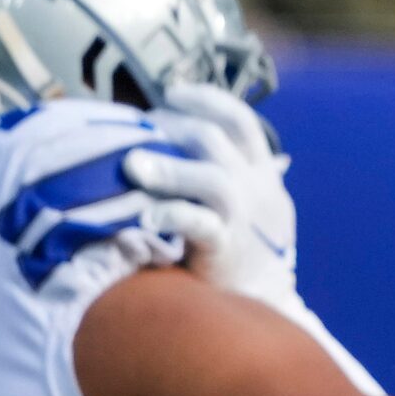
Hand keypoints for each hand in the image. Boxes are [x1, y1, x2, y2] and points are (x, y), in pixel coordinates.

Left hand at [125, 83, 297, 310]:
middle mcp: (257, 190)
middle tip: (138, 129)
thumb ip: (216, 172)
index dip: (205, 100)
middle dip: (173, 127)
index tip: (171, 93)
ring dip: (169, 167)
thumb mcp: (245, 203)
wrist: (263, 302)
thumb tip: (164, 138)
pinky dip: (172, 214)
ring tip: (132, 163)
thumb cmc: (240, 247)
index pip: (240, 121)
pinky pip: (202, 226)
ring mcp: (245, 220)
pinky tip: (145, 214)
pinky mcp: (227, 251)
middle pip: (218, 141)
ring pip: (213, 179)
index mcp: (262, 175)